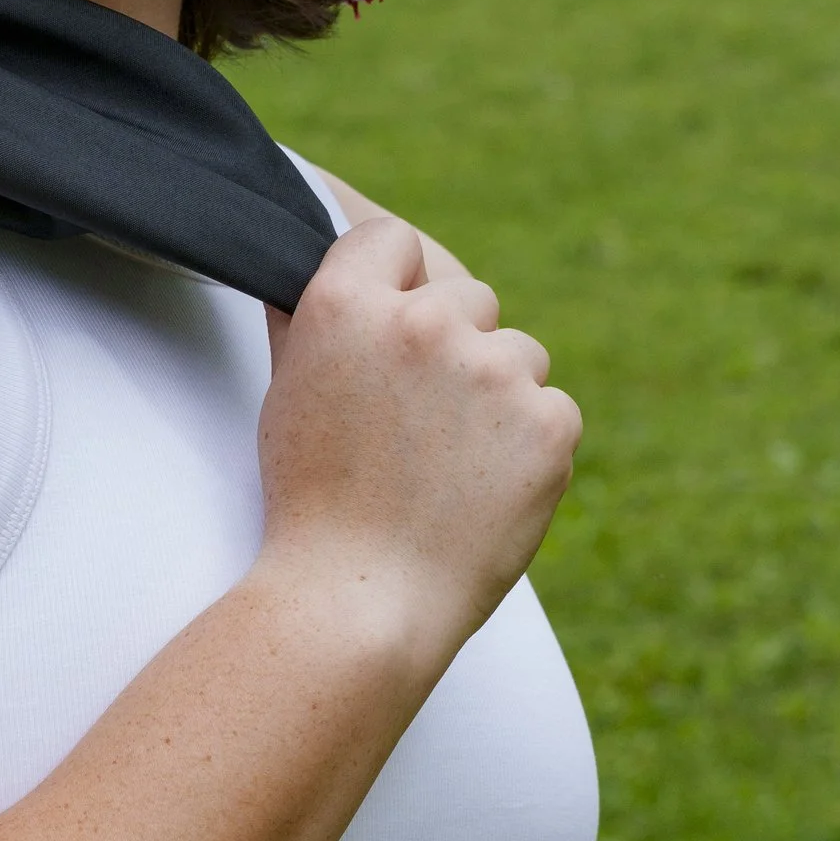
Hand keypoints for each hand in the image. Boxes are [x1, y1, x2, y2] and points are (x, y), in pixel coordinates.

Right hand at [258, 216, 579, 668]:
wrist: (360, 601)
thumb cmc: (312, 504)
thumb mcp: (288, 394)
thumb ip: (309, 320)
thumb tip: (317, 266)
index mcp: (348, 305)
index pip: (393, 239)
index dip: (396, 278)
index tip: (395, 318)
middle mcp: (423, 323)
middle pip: (467, 296)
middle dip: (453, 343)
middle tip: (419, 420)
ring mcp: (494, 370)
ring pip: (517, 353)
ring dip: (496, 394)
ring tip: (448, 466)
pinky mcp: (550, 422)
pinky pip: (550, 410)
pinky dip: (528, 446)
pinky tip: (481, 490)